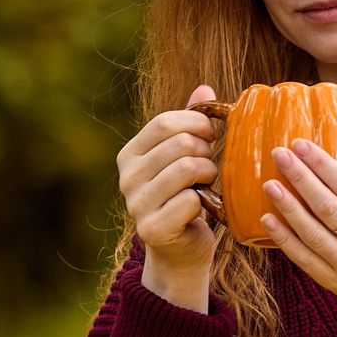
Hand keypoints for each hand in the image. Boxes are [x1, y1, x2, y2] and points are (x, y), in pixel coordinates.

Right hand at [121, 85, 222, 309]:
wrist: (181, 248)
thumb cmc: (187, 196)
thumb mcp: (185, 156)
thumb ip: (190, 124)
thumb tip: (205, 88)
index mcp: (130, 154)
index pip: (166, 122)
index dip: (197, 123)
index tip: (210, 135)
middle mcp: (126, 177)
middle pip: (180, 143)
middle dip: (206, 151)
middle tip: (209, 166)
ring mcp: (136, 203)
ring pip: (187, 168)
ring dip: (208, 175)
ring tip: (206, 184)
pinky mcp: (152, 228)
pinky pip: (191, 200)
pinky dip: (206, 202)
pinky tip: (203, 207)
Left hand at [258, 138, 336, 323]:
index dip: (324, 165)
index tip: (301, 145)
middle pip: (327, 207)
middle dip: (301, 178)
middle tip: (279, 154)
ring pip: (312, 233)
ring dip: (288, 207)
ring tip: (269, 184)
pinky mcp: (330, 279)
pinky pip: (303, 258)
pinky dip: (284, 238)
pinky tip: (267, 219)